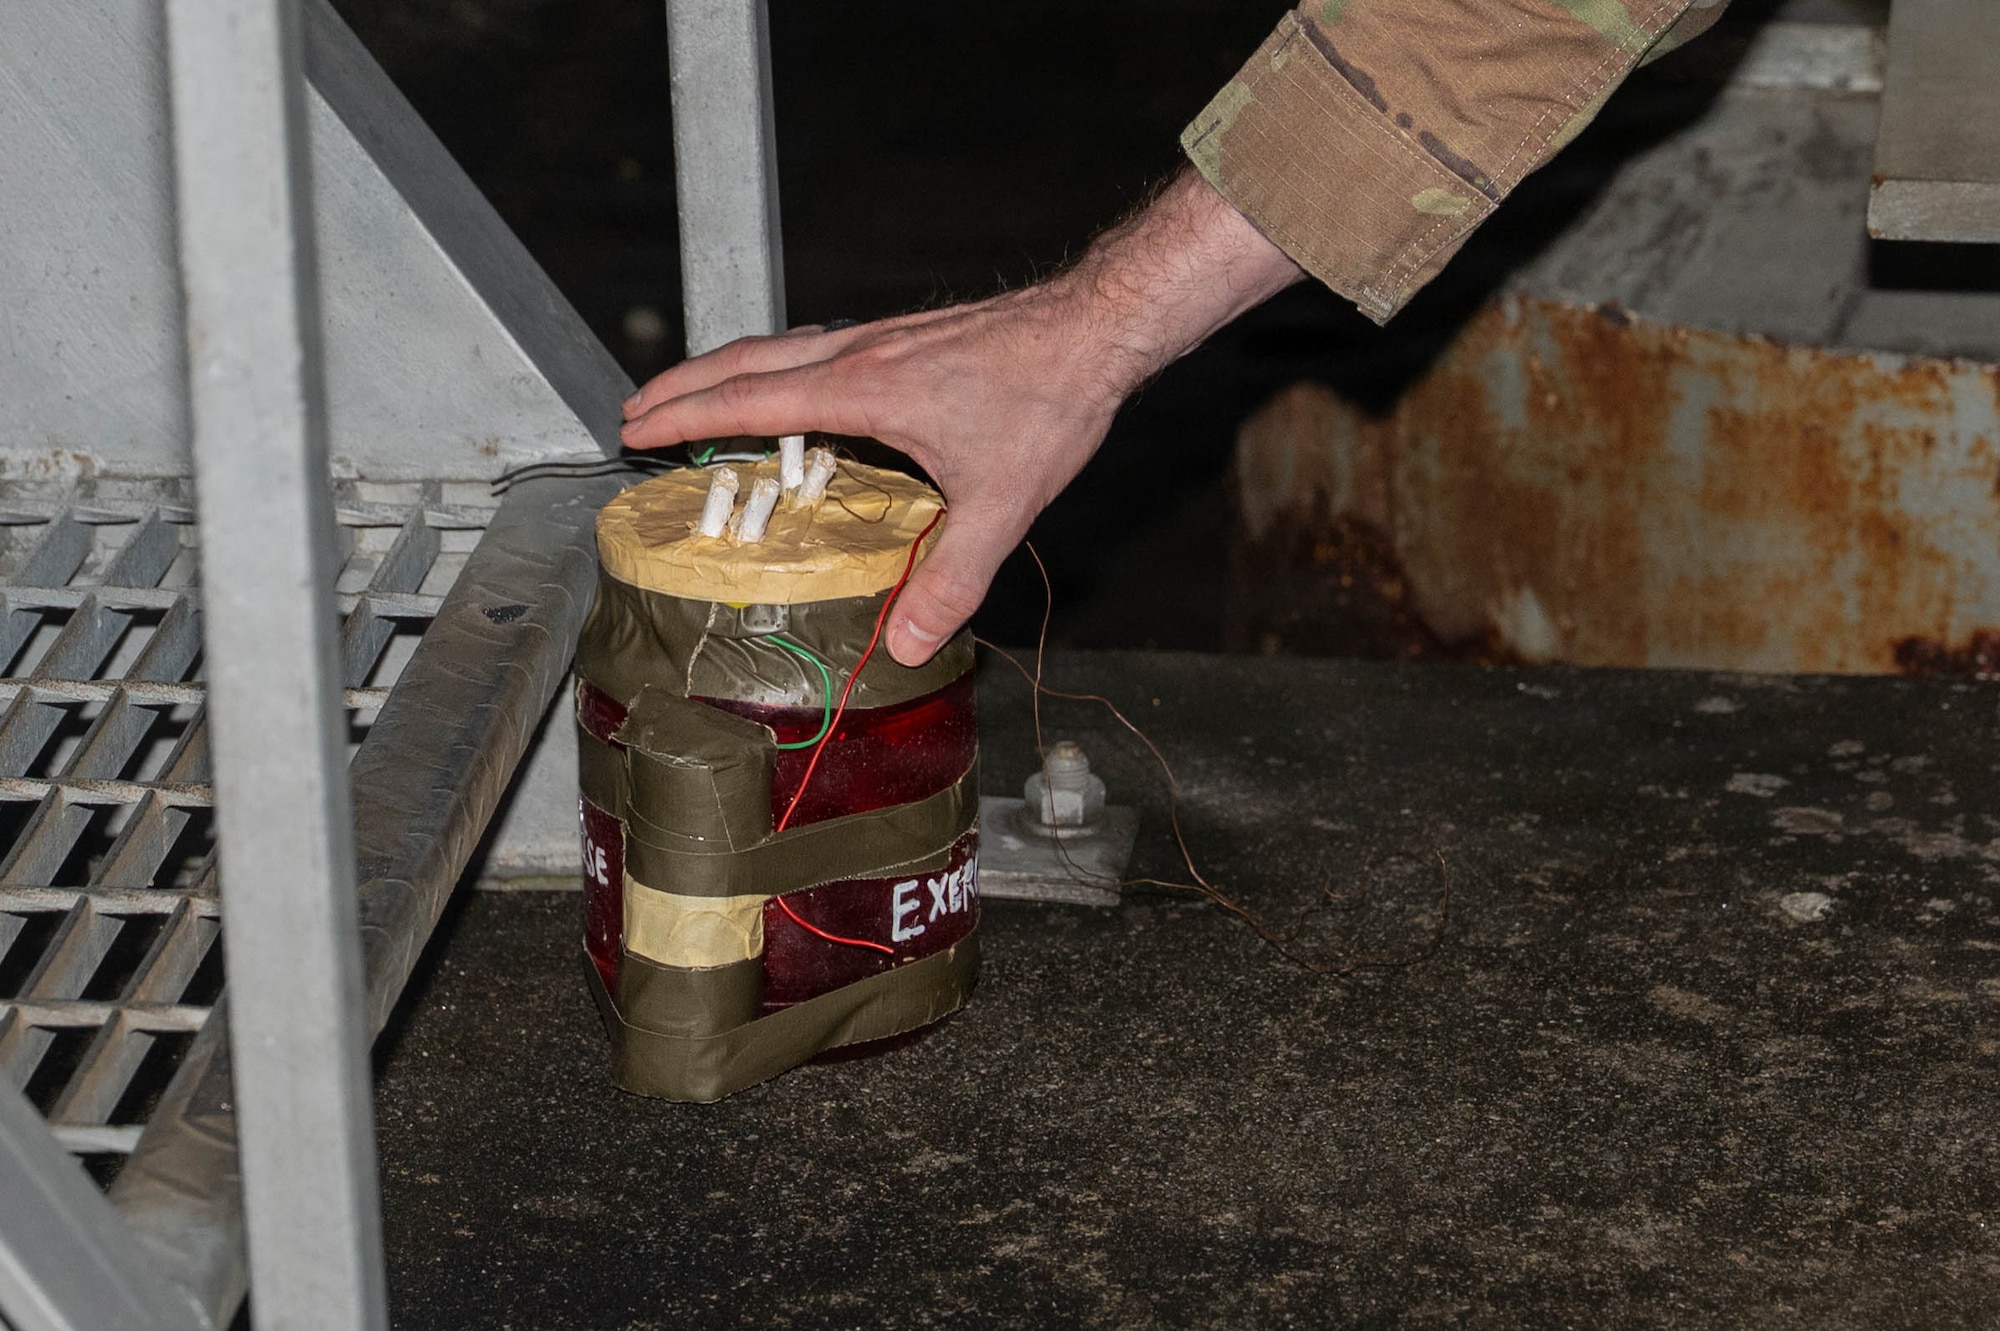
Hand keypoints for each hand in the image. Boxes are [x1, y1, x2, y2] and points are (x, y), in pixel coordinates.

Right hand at [620, 168, 1301, 664]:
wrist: (1096, 326)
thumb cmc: (1049, 398)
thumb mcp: (1000, 502)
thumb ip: (951, 576)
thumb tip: (906, 642)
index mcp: (865, 389)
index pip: (750, 400)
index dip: (687, 413)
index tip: (638, 426)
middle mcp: (862, 354)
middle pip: (746, 361)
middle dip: (684, 384)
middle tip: (637, 409)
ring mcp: (883, 338)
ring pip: (780, 347)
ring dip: (728, 371)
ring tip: (695, 397)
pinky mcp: (907, 337)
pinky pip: (818, 347)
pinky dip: (779, 366)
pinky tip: (795, 389)